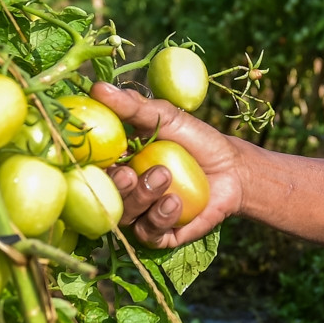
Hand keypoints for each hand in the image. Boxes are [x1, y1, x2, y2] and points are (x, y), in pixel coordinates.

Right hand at [92, 82, 246, 247]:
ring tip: (166, 176)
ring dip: (143, 197)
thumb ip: (132, 107)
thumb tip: (97, 87)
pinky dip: (161, 218)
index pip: (93, 169)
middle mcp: (124, 193)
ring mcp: (142, 215)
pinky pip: (150, 234)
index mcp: (117, 165)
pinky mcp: (162, 235)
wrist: (232, 169)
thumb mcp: (165, 117)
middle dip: (117, 187)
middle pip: (106, 197)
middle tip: (131, 174)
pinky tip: (176, 203)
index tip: (103, 157)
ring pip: (126, 217)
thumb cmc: (195, 140)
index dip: (91, 167)